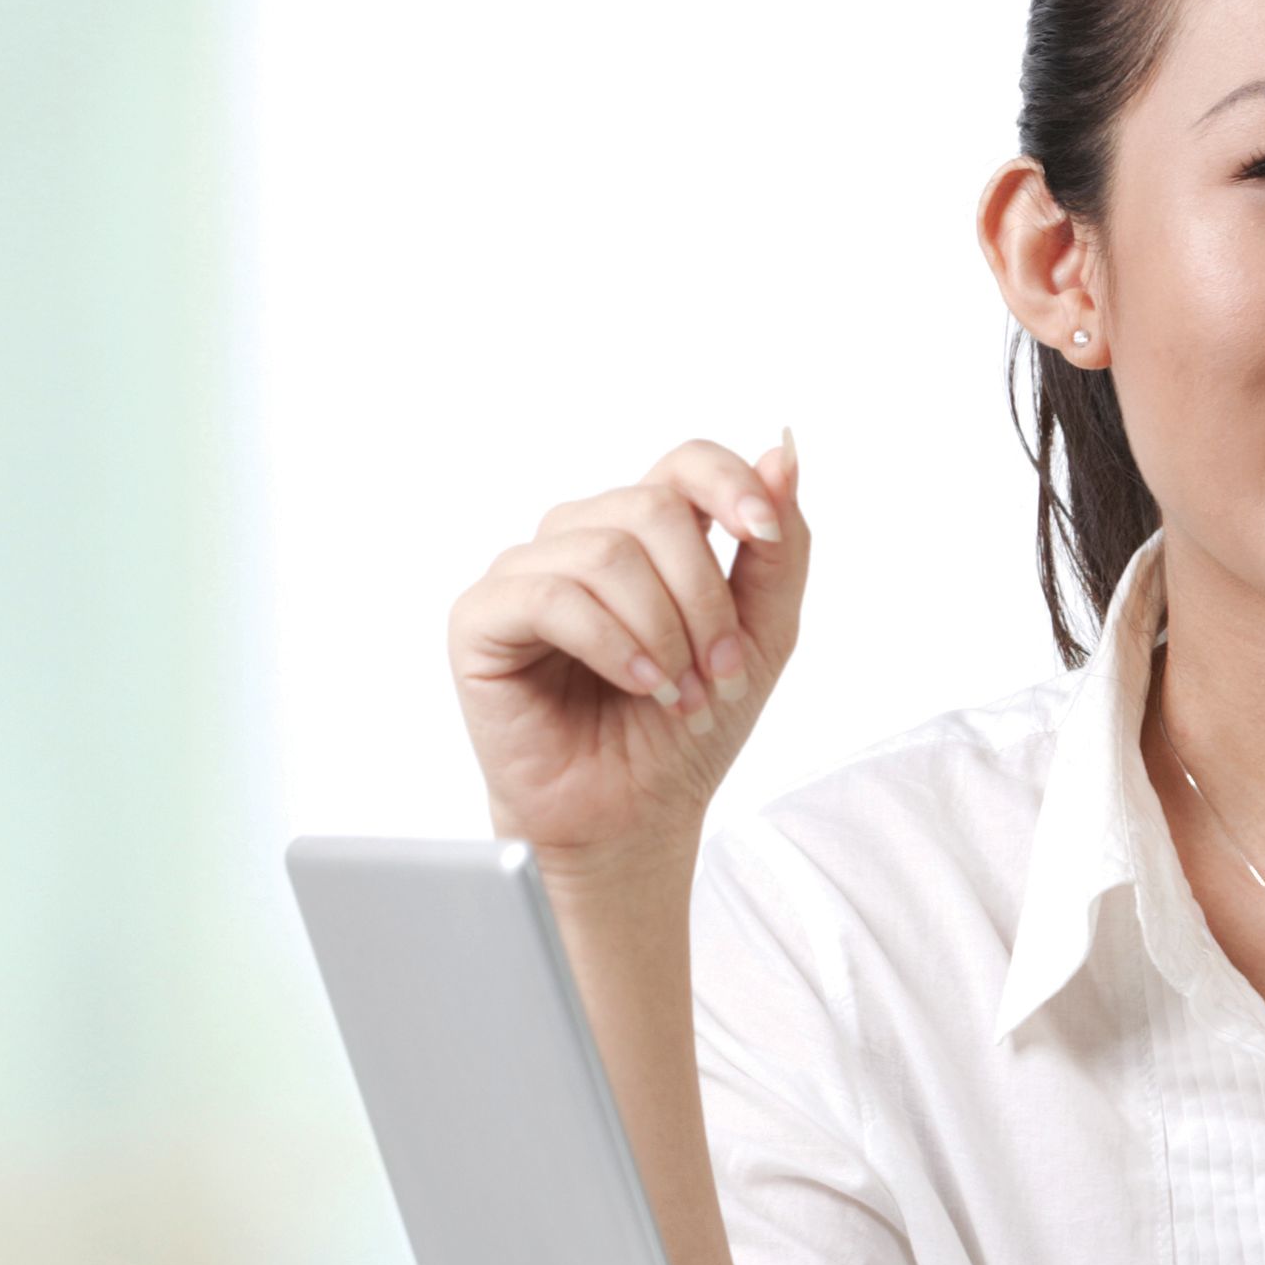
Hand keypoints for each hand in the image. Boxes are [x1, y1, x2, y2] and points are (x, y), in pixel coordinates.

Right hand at [449, 437, 806, 880]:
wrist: (634, 815)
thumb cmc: (686, 725)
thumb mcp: (763, 633)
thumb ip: (779, 548)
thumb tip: (783, 449)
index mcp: (645, 533)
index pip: (684, 463)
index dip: (730, 486)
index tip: (763, 537)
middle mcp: (580, 538)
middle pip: (653, 509)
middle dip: (704, 598)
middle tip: (721, 673)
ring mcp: (526, 573)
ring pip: (608, 553)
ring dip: (664, 634)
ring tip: (678, 695)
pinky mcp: (481, 618)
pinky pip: (552, 596)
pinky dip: (612, 643)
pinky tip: (639, 685)